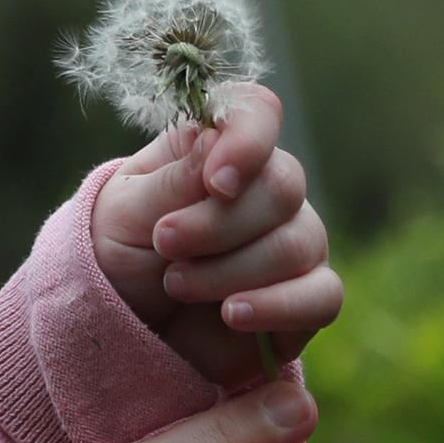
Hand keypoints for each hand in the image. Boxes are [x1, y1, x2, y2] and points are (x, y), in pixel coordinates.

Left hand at [92, 82, 337, 388]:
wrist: (122, 329)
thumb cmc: (121, 256)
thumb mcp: (124, 213)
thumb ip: (173, 179)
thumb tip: (219, 144)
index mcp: (218, 150)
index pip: (258, 113)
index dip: (247, 141)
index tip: (215, 182)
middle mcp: (266, 189)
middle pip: (282, 186)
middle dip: (217, 224)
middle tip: (164, 244)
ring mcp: (293, 242)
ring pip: (296, 244)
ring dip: (226, 271)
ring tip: (174, 285)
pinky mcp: (305, 298)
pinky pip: (323, 296)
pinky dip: (277, 306)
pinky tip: (232, 314)